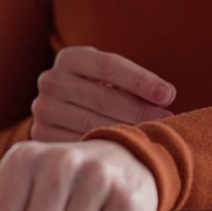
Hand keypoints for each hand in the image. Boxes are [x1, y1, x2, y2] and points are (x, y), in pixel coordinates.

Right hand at [31, 46, 175, 141]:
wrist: (60, 110)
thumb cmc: (97, 90)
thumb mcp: (109, 76)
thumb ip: (133, 82)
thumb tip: (166, 96)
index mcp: (69, 58)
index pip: (108, 66)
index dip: (140, 80)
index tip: (168, 95)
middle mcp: (51, 81)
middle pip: (102, 97)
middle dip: (140, 110)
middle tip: (168, 121)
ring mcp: (43, 110)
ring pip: (93, 123)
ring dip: (128, 131)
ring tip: (154, 138)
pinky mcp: (42, 135)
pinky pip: (81, 143)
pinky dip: (108, 149)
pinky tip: (129, 152)